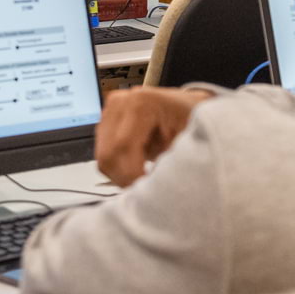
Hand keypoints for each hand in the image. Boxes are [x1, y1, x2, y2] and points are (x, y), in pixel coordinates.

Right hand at [95, 87, 214, 186]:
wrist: (187, 105)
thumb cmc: (191, 118)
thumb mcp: (187, 139)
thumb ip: (168, 161)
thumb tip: (154, 186)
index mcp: (141, 103)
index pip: (123, 146)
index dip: (131, 174)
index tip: (147, 190)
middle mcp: (121, 103)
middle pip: (108, 154)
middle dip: (125, 178)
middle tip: (144, 190)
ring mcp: (110, 111)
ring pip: (103, 158)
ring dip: (121, 175)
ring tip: (143, 179)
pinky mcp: (106, 122)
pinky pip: (104, 155)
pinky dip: (118, 168)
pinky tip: (136, 169)